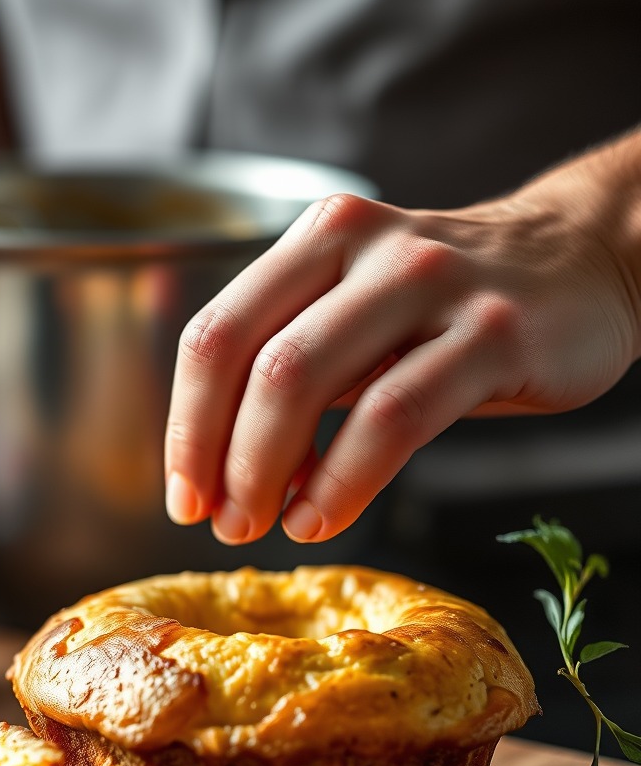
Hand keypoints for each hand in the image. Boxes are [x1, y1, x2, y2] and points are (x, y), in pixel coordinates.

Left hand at [164, 133, 640, 544]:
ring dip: (267, 472)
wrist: (582, 262)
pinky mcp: (492, 334)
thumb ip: (292, 377)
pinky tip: (322, 517)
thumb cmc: (447, 309)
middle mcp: (364, 248)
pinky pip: (392, 417)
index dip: (184, 424)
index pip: (215, 335)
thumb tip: (227, 474)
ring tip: (262, 525)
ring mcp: (430, 284)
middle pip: (251, 361)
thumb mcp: (356, 317)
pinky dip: (343, 480)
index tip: (182, 494)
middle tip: (220, 521)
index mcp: (317, 241)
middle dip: (220, 458)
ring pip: (306, 381)